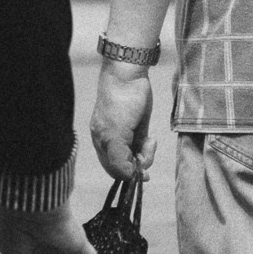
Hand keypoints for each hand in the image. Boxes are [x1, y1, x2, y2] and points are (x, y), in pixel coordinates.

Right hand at [89, 65, 154, 180]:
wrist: (128, 76)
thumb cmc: (120, 103)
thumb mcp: (116, 134)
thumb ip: (118, 158)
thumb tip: (126, 177)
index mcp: (102, 143)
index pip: (114, 170)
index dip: (128, 175)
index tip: (142, 174)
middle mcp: (111, 141)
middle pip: (126, 165)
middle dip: (139, 164)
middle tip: (147, 152)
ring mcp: (125, 135)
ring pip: (135, 157)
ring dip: (145, 155)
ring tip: (150, 142)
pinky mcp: (136, 128)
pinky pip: (141, 147)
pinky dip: (147, 147)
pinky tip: (150, 138)